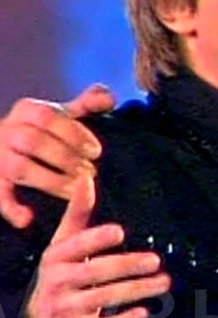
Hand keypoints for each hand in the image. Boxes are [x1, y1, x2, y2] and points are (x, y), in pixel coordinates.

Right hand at [0, 84, 114, 227]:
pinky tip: (28, 219)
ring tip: (75, 190)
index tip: (96, 151)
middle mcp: (7, 131)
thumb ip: (87, 105)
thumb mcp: (63, 114)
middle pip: (34, 142)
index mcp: (27, 110)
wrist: (5, 146)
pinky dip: (11, 208)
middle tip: (90, 173)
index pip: (49, 117)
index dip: (74, 133)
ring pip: (20, 168)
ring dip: (50, 181)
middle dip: (66, 159)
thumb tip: (109, 98)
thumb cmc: (43, 130)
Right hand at [26, 176, 170, 317]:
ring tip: (163, 283)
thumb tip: (86, 180)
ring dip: (137, 290)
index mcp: (55, 258)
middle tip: (155, 261)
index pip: (75, 246)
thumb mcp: (63, 246)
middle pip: (94, 272)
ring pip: (103, 299)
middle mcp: (56, 284)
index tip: (119, 231)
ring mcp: (64, 310)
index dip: (96, 238)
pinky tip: (144, 312)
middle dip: (127, 266)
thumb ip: (78, 215)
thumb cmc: (60, 277)